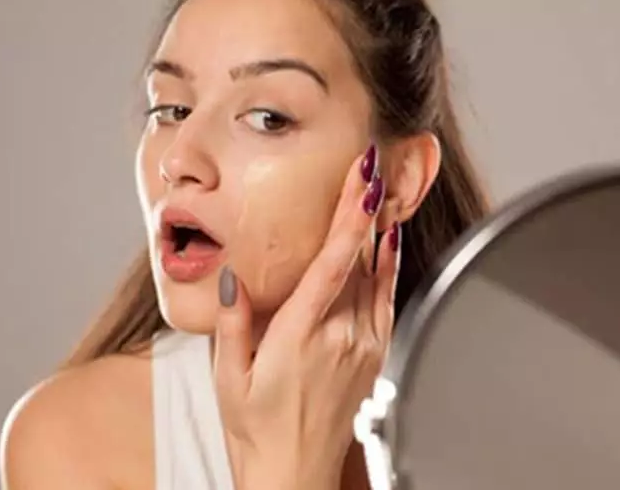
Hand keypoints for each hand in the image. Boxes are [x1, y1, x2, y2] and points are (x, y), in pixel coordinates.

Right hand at [213, 146, 401, 489]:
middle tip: (374, 160)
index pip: (332, 261)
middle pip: (359, 257)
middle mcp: (339, 335)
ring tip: (385, 184)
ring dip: (380, 227)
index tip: (361, 177)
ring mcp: (363, 345)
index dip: (349, 215)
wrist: (294, 472)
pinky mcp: (374, 356)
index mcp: (299, 335)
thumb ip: (235, 323)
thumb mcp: (229, 376)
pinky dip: (390, 263)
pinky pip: (388, 298)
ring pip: (377, 274)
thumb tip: (234, 278)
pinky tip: (389, 239)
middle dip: (367, 205)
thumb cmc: (258, 426)